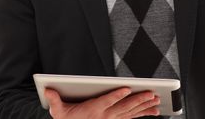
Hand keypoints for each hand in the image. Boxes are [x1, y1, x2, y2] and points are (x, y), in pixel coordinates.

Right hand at [44, 87, 160, 118]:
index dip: (116, 95)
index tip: (126, 89)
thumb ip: (55, 100)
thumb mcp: (59, 112)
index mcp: (93, 111)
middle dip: (139, 100)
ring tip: (156, 101)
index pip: (106, 102)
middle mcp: (105, 117)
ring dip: (144, 107)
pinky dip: (143, 115)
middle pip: (124, 107)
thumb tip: (48, 89)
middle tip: (151, 94)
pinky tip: (152, 111)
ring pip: (131, 113)